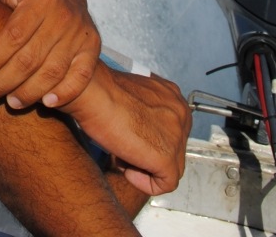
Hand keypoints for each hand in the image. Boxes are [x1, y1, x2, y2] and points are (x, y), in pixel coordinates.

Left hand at [0, 0, 100, 109]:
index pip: (14, 33)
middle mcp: (64, 14)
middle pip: (32, 57)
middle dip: (6, 79)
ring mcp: (80, 32)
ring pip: (53, 70)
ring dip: (30, 91)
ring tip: (9, 102)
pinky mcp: (92, 47)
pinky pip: (81, 76)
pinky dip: (66, 92)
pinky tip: (46, 103)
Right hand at [66, 64, 190, 195]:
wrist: (93, 91)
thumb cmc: (102, 90)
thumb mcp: (133, 94)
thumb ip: (146, 109)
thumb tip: (143, 129)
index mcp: (173, 96)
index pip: (171, 130)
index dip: (149, 137)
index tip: (128, 135)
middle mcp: (182, 114)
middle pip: (173, 149)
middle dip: (148, 153)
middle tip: (123, 148)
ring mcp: (177, 137)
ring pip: (171, 168)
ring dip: (145, 168)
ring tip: (121, 157)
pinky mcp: (167, 158)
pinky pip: (165, 184)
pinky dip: (145, 183)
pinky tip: (126, 170)